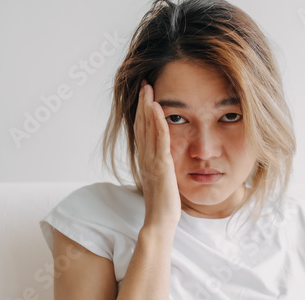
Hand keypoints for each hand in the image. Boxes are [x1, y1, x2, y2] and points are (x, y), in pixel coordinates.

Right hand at [134, 81, 180, 230]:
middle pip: (141, 124)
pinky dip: (157, 121)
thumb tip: (162, 156)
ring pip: (147, 127)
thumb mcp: (160, 178)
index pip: (141, 129)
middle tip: (144, 84)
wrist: (160, 220)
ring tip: (148, 88)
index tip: (145, 95)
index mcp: (145, 158)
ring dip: (148, 106)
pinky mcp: (161, 164)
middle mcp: (144, 156)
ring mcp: (151, 159)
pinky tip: (157, 107)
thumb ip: (159, 165)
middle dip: (142, 103)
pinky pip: (159, 138)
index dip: (142, 111)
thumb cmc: (163, 202)